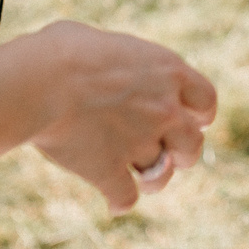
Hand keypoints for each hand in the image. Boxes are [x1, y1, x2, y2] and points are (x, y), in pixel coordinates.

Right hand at [26, 22, 216, 212]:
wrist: (42, 81)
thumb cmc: (63, 51)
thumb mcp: (104, 44)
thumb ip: (119, 63)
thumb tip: (102, 68)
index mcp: (169, 72)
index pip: (206, 100)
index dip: (200, 115)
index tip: (192, 120)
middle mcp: (164, 110)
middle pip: (193, 144)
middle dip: (183, 152)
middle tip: (168, 153)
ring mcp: (139, 143)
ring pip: (161, 175)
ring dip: (154, 179)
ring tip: (144, 181)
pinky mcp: (110, 170)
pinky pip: (125, 197)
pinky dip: (120, 203)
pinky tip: (113, 205)